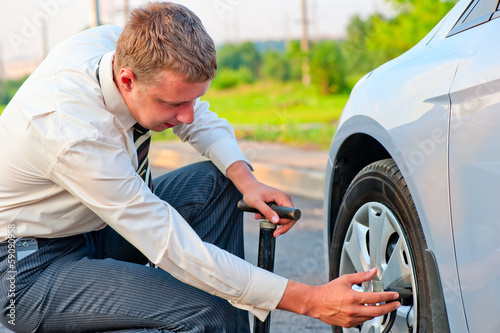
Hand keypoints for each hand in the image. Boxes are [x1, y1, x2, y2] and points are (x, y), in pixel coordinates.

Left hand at [226, 161, 295, 236]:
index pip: (292, 214)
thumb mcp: (257, 202)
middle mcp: (285, 199)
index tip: (277, 228)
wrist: (249, 187)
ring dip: (274, 221)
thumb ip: (266, 211)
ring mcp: (283, 201)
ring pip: (284, 217)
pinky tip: (260, 216)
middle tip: (273, 231)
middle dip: (281, 225)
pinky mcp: (279, 204)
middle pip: (290, 217)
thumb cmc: (252, 192)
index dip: (287, 223)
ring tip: (260, 217)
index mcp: (283, 197)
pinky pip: (279, 214)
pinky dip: (271, 218)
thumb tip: (276, 221)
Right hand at [278, 268, 400, 327]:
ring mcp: (351, 319)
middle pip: (378, 311)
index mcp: (353, 298)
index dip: (388, 296)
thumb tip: (373, 271)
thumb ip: (361, 276)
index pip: (376, 297)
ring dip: (379, 312)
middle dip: (389, 307)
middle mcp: (353, 310)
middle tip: (396, 304)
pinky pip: (363, 321)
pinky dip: (368, 315)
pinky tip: (369, 310)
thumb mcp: (345, 280)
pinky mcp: (348, 324)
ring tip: (383, 306)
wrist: (315, 302)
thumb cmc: (328, 291)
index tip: (394, 296)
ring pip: (371, 317)